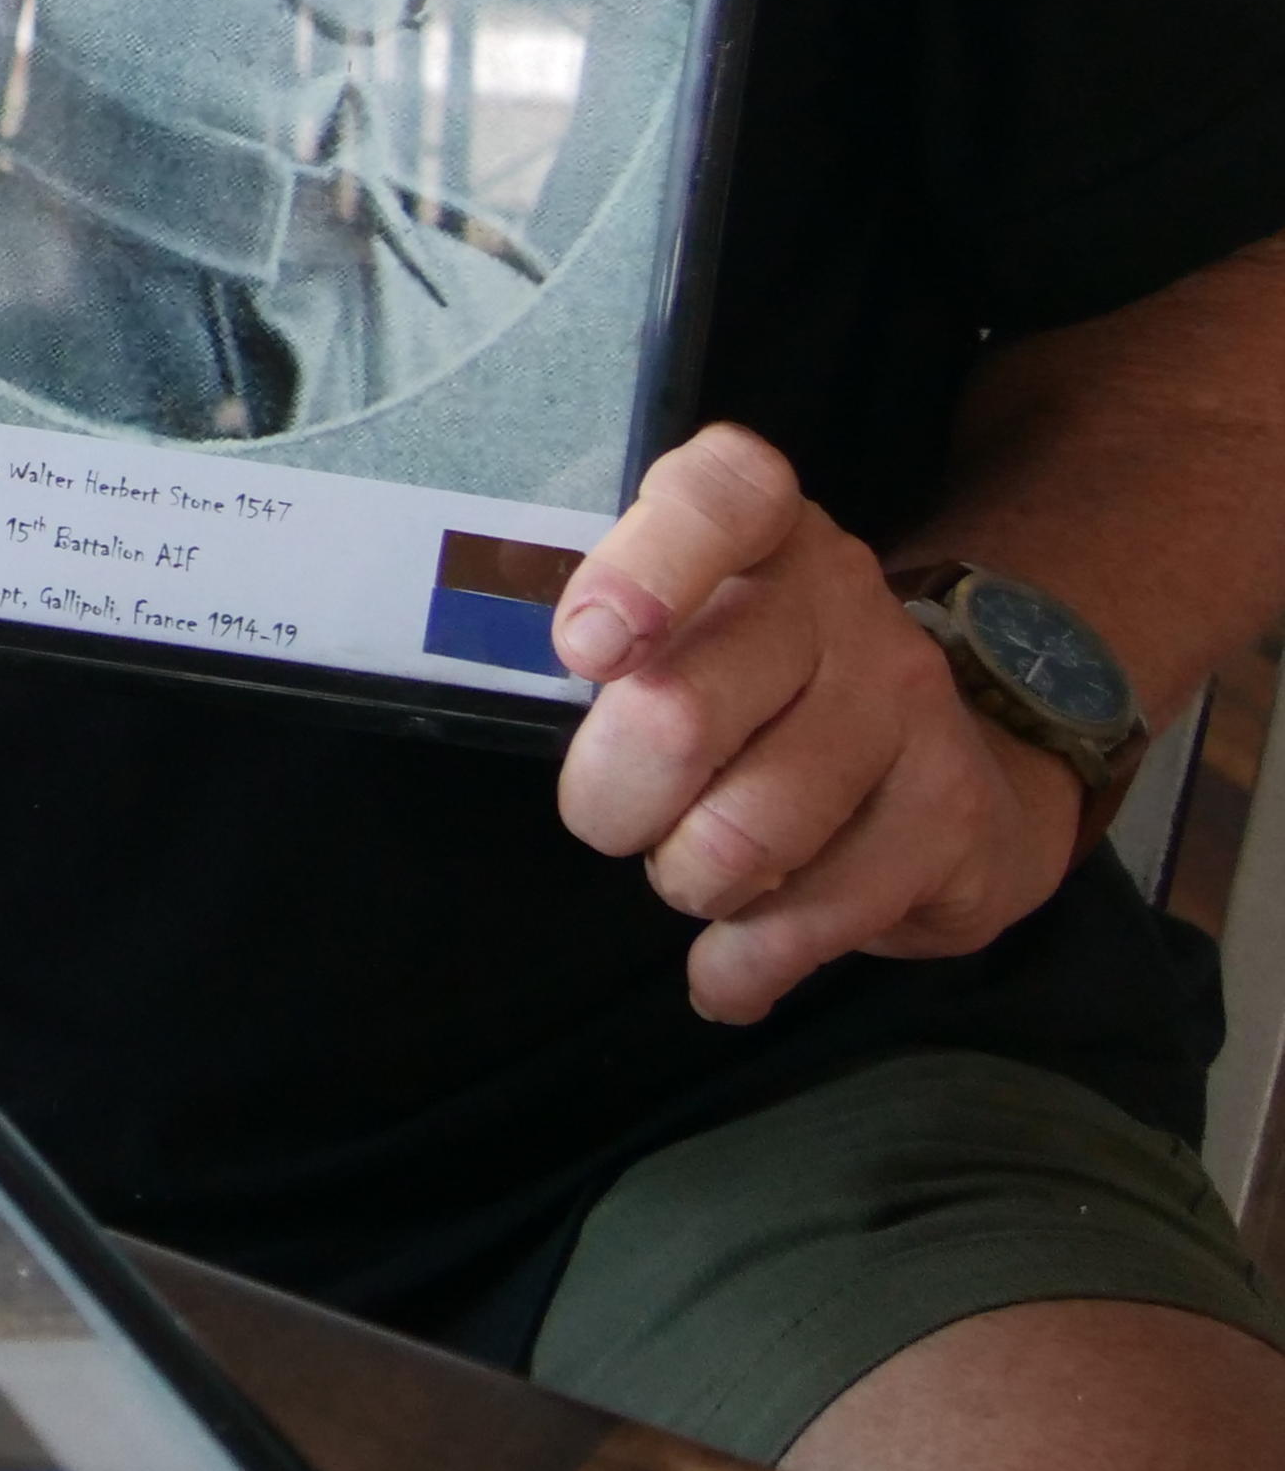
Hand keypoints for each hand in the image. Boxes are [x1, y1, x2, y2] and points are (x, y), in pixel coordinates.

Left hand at [553, 425, 1085, 1024]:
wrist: (962, 754)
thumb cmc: (765, 678)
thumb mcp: (689, 619)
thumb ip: (608, 629)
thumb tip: (508, 667)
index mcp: (760, 528)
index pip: (716, 498)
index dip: (640, 571)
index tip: (585, 649)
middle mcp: (840, 599)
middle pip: (678, 713)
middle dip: (608, 799)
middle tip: (612, 816)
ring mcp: (907, 708)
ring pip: (739, 838)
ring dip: (684, 881)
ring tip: (692, 869)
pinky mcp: (952, 820)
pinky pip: (810, 921)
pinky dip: (741, 966)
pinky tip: (724, 973)